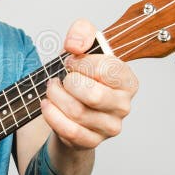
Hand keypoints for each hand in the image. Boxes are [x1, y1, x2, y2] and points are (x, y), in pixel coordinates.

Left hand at [41, 19, 137, 149]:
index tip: (71, 61)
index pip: (107, 69)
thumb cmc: (81, 77)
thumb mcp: (83, 47)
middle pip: (93, 95)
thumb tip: (75, 45)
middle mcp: (123, 105)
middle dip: (68, 83)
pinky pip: (69, 131)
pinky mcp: (92, 141)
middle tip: (60, 79)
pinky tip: (47, 106)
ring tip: (51, 90)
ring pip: (78, 113)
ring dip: (56, 97)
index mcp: (127, 81)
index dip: (81, 62)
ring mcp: (110, 127)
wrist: (72, 108)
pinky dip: (52, 116)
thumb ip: (82, 32)